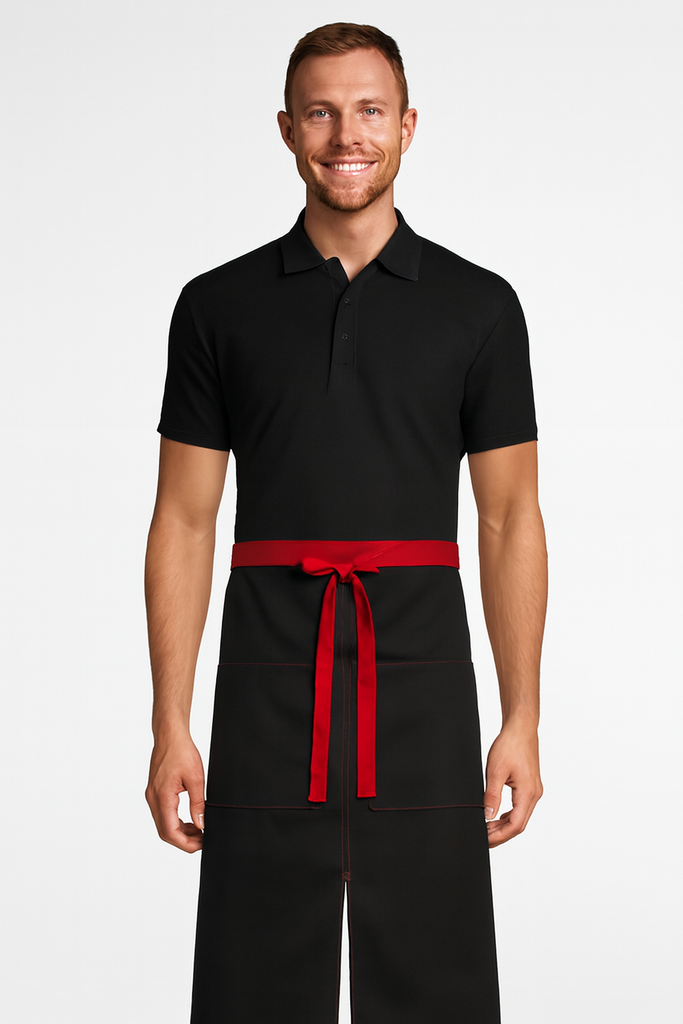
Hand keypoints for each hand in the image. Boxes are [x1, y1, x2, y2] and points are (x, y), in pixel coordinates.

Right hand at [145, 730, 204, 852]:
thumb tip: (201, 824)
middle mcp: (153, 799)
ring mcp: (152, 796)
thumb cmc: (182, 751)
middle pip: (165, 832)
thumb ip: (198, 804)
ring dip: (180, 832)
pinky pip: (163, 814)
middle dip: (184, 840)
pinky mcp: (155, 792)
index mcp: (162, 797)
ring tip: (199, 831)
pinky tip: (190, 820)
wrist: (170, 735)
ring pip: (163, 824)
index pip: (170, 832)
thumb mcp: (196, 778)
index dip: (186, 843)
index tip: (202, 845)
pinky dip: (176, 821)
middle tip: (203, 840)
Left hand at [483, 721, 542, 847]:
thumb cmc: (510, 745)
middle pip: (519, 825)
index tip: (484, 840)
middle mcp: (534, 794)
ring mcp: (533, 791)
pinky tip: (496, 816)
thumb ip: (491, 795)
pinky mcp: (530, 786)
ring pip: (520, 817)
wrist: (521, 728)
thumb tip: (487, 816)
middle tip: (482, 838)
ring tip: (486, 829)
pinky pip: (520, 807)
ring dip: (504, 826)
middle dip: (500, 834)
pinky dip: (508, 815)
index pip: (515, 825)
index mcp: (528, 793)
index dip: (499, 836)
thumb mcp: (495, 771)